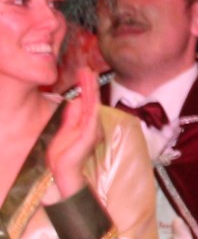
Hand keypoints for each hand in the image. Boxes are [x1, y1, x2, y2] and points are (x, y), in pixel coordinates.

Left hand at [44, 52, 99, 197]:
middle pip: (91, 100)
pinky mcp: (89, 135)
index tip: (84, 73)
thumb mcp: (64, 128)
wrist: (63, 170)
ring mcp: (92, 129)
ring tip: (88, 74)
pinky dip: (91, 104)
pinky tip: (90, 95)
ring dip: (91, 89)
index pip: (87, 101)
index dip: (86, 87)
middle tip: (88, 68)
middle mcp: (93, 125)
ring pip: (92, 104)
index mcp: (87, 123)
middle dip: (90, 84)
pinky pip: (91, 116)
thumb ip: (71, 115)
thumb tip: (75, 99)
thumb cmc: (63, 154)